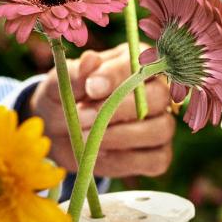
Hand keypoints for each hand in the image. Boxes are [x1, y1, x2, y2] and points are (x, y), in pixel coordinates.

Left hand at [28, 42, 175, 177]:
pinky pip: (155, 160)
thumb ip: (75, 74)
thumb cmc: (64, 99)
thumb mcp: (61, 83)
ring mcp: (162, 123)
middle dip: (120, 110)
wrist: (59, 134)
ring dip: (120, 136)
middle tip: (84, 117)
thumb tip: (91, 60)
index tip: (91, 87)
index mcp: (137, 62)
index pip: (142, 62)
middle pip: (159, 97)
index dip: (119, 75)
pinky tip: (99, 154)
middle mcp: (157, 90)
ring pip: (160, 129)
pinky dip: (125, 160)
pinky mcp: (159, 154)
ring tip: (85, 137)